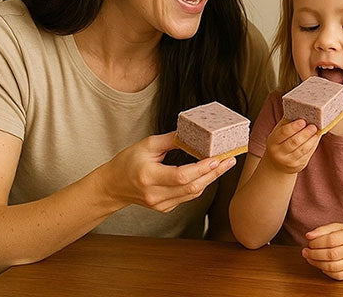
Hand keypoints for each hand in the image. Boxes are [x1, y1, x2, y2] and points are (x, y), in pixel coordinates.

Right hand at [100, 131, 234, 211]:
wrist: (113, 186)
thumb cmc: (127, 162)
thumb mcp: (147, 145)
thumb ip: (172, 140)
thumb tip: (193, 133)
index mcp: (149, 177)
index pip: (181, 176)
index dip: (202, 168)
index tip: (217, 158)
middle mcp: (155, 194)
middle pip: (192, 187)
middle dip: (214, 173)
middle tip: (229, 160)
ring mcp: (161, 204)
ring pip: (193, 193)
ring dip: (211, 178)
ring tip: (224, 164)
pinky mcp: (165, 208)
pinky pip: (188, 196)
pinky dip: (200, 184)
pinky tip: (208, 173)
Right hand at [263, 119, 319, 173]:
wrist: (276, 163)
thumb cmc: (280, 142)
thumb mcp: (279, 132)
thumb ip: (289, 123)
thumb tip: (304, 112)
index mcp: (273, 141)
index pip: (283, 133)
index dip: (294, 127)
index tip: (303, 121)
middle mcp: (278, 152)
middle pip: (293, 142)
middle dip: (305, 133)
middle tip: (313, 126)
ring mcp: (288, 161)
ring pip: (302, 150)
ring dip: (311, 140)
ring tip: (316, 132)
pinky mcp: (297, 166)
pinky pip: (307, 155)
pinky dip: (312, 146)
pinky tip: (315, 139)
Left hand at [302, 223, 342, 279]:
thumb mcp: (338, 227)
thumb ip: (323, 230)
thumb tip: (309, 236)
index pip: (331, 240)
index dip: (317, 242)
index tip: (310, 242)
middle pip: (331, 254)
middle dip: (314, 254)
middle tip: (305, 251)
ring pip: (332, 266)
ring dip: (317, 263)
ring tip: (309, 258)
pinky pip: (336, 275)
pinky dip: (326, 271)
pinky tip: (321, 265)